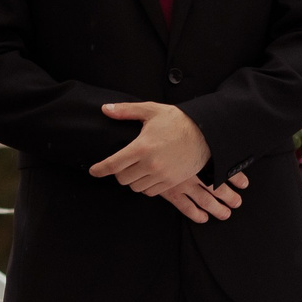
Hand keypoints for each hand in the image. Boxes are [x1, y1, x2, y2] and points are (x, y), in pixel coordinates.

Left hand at [93, 102, 248, 223]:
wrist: (207, 133)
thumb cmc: (179, 121)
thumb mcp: (152, 111)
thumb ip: (126, 111)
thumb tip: (105, 109)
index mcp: (141, 147)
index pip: (112, 165)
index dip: (99, 170)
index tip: (94, 171)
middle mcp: (150, 164)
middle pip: (122, 179)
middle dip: (119, 172)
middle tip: (123, 165)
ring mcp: (162, 175)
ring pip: (135, 187)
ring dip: (133, 180)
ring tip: (138, 169)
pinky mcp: (171, 182)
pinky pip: (150, 192)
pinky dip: (146, 186)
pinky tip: (149, 175)